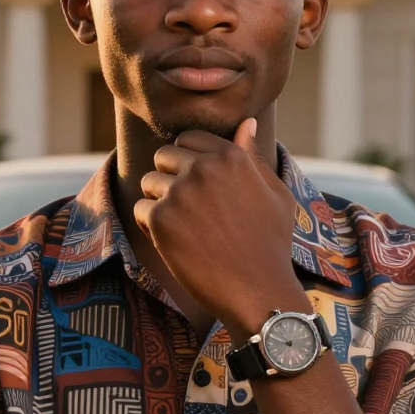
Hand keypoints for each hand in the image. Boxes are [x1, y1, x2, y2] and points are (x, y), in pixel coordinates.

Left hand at [134, 119, 308, 339]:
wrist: (259, 291)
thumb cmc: (271, 244)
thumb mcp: (274, 194)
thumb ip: (253, 157)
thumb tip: (247, 122)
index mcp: (230, 156)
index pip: (188, 138)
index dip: (188, 162)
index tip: (199, 188)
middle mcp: (203, 168)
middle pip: (163, 156)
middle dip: (170, 178)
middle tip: (190, 211)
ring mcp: (180, 193)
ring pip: (149, 183)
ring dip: (160, 203)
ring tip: (185, 229)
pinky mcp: (161, 220)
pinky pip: (140, 210)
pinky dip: (151, 228)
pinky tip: (176, 244)